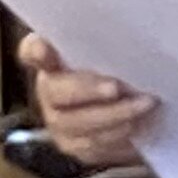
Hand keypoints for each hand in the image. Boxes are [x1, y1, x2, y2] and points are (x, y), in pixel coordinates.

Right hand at [20, 31, 155, 166]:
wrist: (135, 114)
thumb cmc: (126, 74)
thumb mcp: (122, 56)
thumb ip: (117, 46)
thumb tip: (134, 32)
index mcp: (55, 60)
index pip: (32, 51)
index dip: (35, 50)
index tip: (42, 48)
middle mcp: (49, 90)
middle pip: (55, 91)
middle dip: (87, 89)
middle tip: (116, 87)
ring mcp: (58, 121)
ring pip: (75, 122)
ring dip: (114, 114)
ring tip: (144, 104)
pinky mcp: (74, 145)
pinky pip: (91, 145)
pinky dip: (116, 135)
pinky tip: (137, 125)